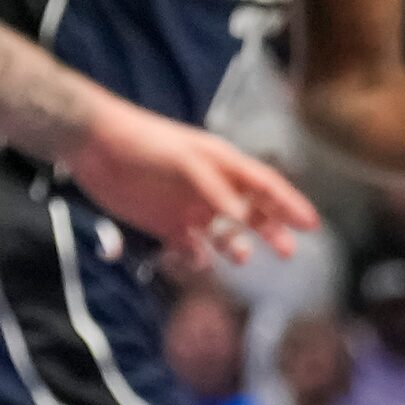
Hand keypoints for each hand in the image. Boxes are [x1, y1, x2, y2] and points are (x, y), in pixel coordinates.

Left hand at [64, 100, 318, 268]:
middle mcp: (209, 188)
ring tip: (241, 257)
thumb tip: (243, 219)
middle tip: (289, 252)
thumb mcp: (185, 160)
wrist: (93, 145)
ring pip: (223, 234)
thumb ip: (215, 189)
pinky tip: (199, 262)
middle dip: (272, 231)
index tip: (311, 224)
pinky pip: (190, 248)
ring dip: (235, 247)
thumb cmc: (144, 142)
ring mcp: (187, 207)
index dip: (289, 203)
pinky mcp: (163, 225)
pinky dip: (198, 258)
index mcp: (220, 164)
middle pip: (251, 212)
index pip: (264, 184)